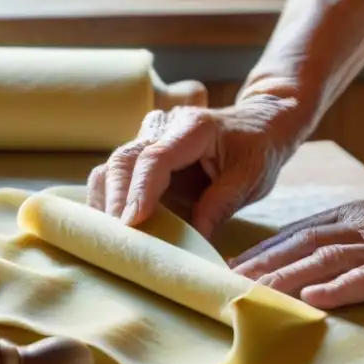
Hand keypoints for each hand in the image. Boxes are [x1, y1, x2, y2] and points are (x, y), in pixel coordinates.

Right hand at [88, 94, 310, 238]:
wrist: (258, 124)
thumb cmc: (257, 148)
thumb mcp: (252, 176)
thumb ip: (223, 203)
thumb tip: (197, 239)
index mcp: (192, 128)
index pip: (156, 157)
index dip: (140, 190)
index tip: (132, 222)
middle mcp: (162, 127)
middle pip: (124, 160)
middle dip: (115, 201)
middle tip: (115, 239)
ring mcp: (147, 139)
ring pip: (111, 167)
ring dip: (105, 203)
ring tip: (109, 237)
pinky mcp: (141, 156)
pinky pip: (114, 176)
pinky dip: (109, 202)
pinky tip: (110, 228)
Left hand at [230, 200, 363, 308]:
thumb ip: (341, 245)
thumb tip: (299, 268)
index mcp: (349, 218)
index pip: (295, 234)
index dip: (261, 251)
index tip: (228, 267)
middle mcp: (360, 228)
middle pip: (301, 245)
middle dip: (262, 264)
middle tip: (227, 281)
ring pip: (326, 260)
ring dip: (287, 276)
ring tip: (256, 291)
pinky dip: (339, 288)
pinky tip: (314, 299)